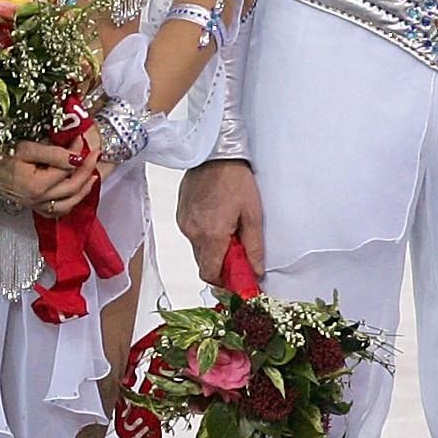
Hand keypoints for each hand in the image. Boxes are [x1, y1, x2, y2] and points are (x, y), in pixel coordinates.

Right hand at [0, 135, 101, 216]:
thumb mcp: (26, 148)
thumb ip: (54, 154)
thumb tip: (77, 155)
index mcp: (37, 185)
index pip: (67, 169)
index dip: (78, 154)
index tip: (81, 140)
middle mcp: (38, 199)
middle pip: (72, 188)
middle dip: (87, 170)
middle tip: (94, 154)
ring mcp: (35, 205)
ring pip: (68, 204)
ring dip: (83, 190)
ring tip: (92, 176)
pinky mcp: (32, 206)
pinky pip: (56, 211)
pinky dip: (69, 204)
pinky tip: (74, 195)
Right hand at [178, 159, 267, 287]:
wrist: (213, 154)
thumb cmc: (236, 181)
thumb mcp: (253, 214)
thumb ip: (254, 247)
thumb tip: (256, 271)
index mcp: (211, 236)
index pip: (210, 274)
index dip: (224, 283)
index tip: (239, 281)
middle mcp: (192, 233)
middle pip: (204, 264)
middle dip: (221, 266)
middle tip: (240, 255)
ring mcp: (184, 223)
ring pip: (198, 250)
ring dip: (213, 250)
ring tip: (230, 233)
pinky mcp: (181, 214)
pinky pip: (193, 235)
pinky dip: (205, 237)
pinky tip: (218, 221)